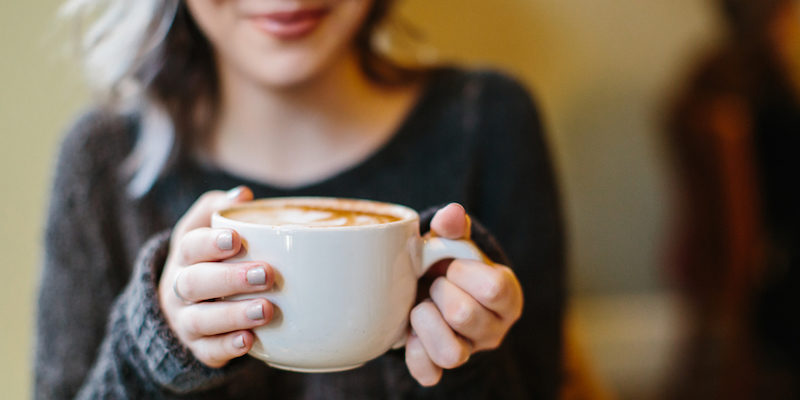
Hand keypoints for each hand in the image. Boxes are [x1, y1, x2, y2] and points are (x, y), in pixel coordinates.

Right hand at [158, 186, 275, 367]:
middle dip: (230, 279)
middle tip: (267, 274)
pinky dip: (228, 347)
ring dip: (234, 315)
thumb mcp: (205, 231)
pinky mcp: (198, 349)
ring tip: (266, 309)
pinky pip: (208, 351)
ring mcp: (186, 321)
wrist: (182, 310)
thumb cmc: (208, 261)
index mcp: (186, 255)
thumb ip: (219, 210)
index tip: (235, 239)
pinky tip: (249, 340)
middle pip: (194, 283)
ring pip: (201, 320)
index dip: (210, 243)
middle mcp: (179, 288)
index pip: (189, 245)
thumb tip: (242, 195)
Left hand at [405, 203, 523, 385]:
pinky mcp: (441, 368)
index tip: (452, 265)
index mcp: (507, 296)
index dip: (464, 272)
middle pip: (464, 315)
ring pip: (451, 353)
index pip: (494, 288)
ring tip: (421, 306)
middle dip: (439, 291)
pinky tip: (410, 331)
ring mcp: (469, 352)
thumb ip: (453, 228)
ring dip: (426, 322)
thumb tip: (452, 213)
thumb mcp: (452, 243)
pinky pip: (429, 374)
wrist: (430, 289)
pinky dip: (414, 352)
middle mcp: (494, 329)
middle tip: (435, 284)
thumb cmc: (446, 264)